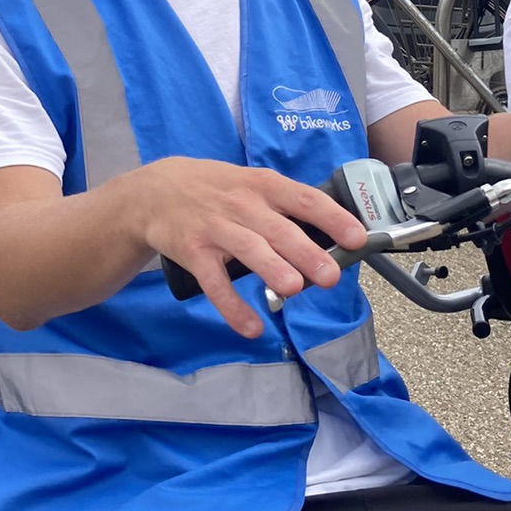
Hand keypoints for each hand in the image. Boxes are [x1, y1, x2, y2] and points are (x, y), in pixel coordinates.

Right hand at [128, 158, 367, 338]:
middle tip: (330, 276)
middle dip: (305, 252)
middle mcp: (241, 204)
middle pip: (278, 229)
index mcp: (263, 186)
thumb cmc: (216, 189)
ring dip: (271, 269)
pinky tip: (251, 327)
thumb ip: (284, 206)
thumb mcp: (249, 183)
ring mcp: (215, 228)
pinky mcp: (192, 252)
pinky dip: (232, 306)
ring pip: (248, 250)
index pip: (304, 199)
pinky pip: (214, 283)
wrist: (154, 192)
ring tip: (293, 289)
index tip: (357, 238)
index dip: (332, 218)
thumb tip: (330, 236)